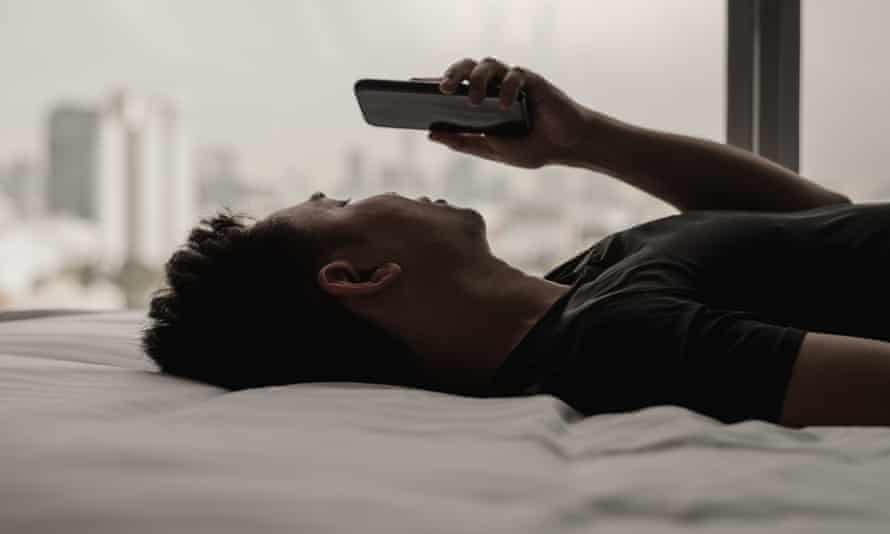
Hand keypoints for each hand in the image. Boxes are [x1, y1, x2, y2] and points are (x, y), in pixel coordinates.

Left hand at [427, 56, 602, 168]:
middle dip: (453, 73)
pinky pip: (516, 75)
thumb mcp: (491, 150)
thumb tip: (432, 134)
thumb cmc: (531, 147)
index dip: (434, 83)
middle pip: (468, 67)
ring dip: (478, 79)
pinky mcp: (532, 81)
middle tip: (443, 90)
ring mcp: (513, 82)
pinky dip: (508, 88)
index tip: (412, 91)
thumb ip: (463, 141)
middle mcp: (495, 87)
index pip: (455, 84)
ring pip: (488, 64)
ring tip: (473, 100)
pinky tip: (504, 104)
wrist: (566, 147)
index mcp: (482, 101)